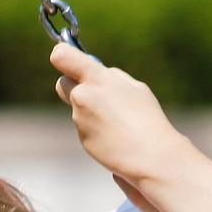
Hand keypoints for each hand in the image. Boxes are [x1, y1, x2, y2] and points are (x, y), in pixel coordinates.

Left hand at [51, 42, 190, 187]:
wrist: (150, 155)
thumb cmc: (147, 118)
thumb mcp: (134, 87)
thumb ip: (111, 78)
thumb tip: (98, 74)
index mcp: (96, 79)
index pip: (61, 56)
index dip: (62, 55)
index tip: (67, 59)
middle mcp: (82, 97)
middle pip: (62, 83)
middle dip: (74, 84)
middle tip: (95, 91)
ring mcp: (80, 120)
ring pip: (78, 108)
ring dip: (92, 111)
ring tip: (118, 121)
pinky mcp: (83, 139)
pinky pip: (86, 128)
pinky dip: (97, 129)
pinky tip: (116, 135)